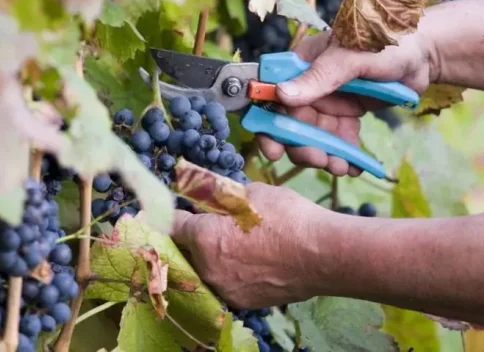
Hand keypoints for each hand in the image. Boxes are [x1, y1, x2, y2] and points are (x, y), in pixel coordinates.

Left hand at [172, 182, 336, 308]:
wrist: (322, 253)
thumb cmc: (286, 216)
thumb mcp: (251, 193)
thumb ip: (223, 196)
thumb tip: (210, 197)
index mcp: (204, 237)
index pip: (173, 225)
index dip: (175, 214)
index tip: (178, 210)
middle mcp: (208, 268)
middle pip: (186, 250)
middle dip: (193, 237)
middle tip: (212, 224)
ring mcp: (225, 289)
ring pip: (205, 269)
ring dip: (211, 256)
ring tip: (234, 243)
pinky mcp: (243, 302)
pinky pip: (226, 283)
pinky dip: (230, 272)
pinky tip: (250, 260)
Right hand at [258, 29, 432, 175]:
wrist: (423, 54)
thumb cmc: (385, 42)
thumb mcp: (351, 58)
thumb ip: (319, 77)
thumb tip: (280, 95)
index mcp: (300, 64)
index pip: (271, 94)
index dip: (266, 122)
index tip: (273, 149)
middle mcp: (308, 85)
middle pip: (290, 122)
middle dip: (300, 146)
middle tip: (318, 161)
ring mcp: (326, 102)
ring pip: (312, 135)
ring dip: (323, 155)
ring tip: (341, 168)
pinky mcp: (344, 115)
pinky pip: (337, 139)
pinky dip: (343, 155)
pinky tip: (355, 167)